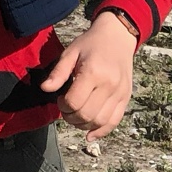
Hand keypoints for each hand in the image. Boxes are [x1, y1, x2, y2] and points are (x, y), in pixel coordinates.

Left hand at [39, 11, 136, 138]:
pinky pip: (114, 121)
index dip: (63, 106)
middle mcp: (109, 84)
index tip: (60, 99)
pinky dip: (102, 132)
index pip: (74, 102)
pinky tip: (90, 134)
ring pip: (100, 121)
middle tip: (66, 110)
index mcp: (93, 72)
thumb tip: (45, 89)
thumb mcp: (71, 52)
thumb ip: (58, 72)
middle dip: (71, 118)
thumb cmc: (91, 43)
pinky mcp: (126, 97)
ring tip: (76, 117)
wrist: (118, 36)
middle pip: (86, 115)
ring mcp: (120, 92)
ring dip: (84, 126)